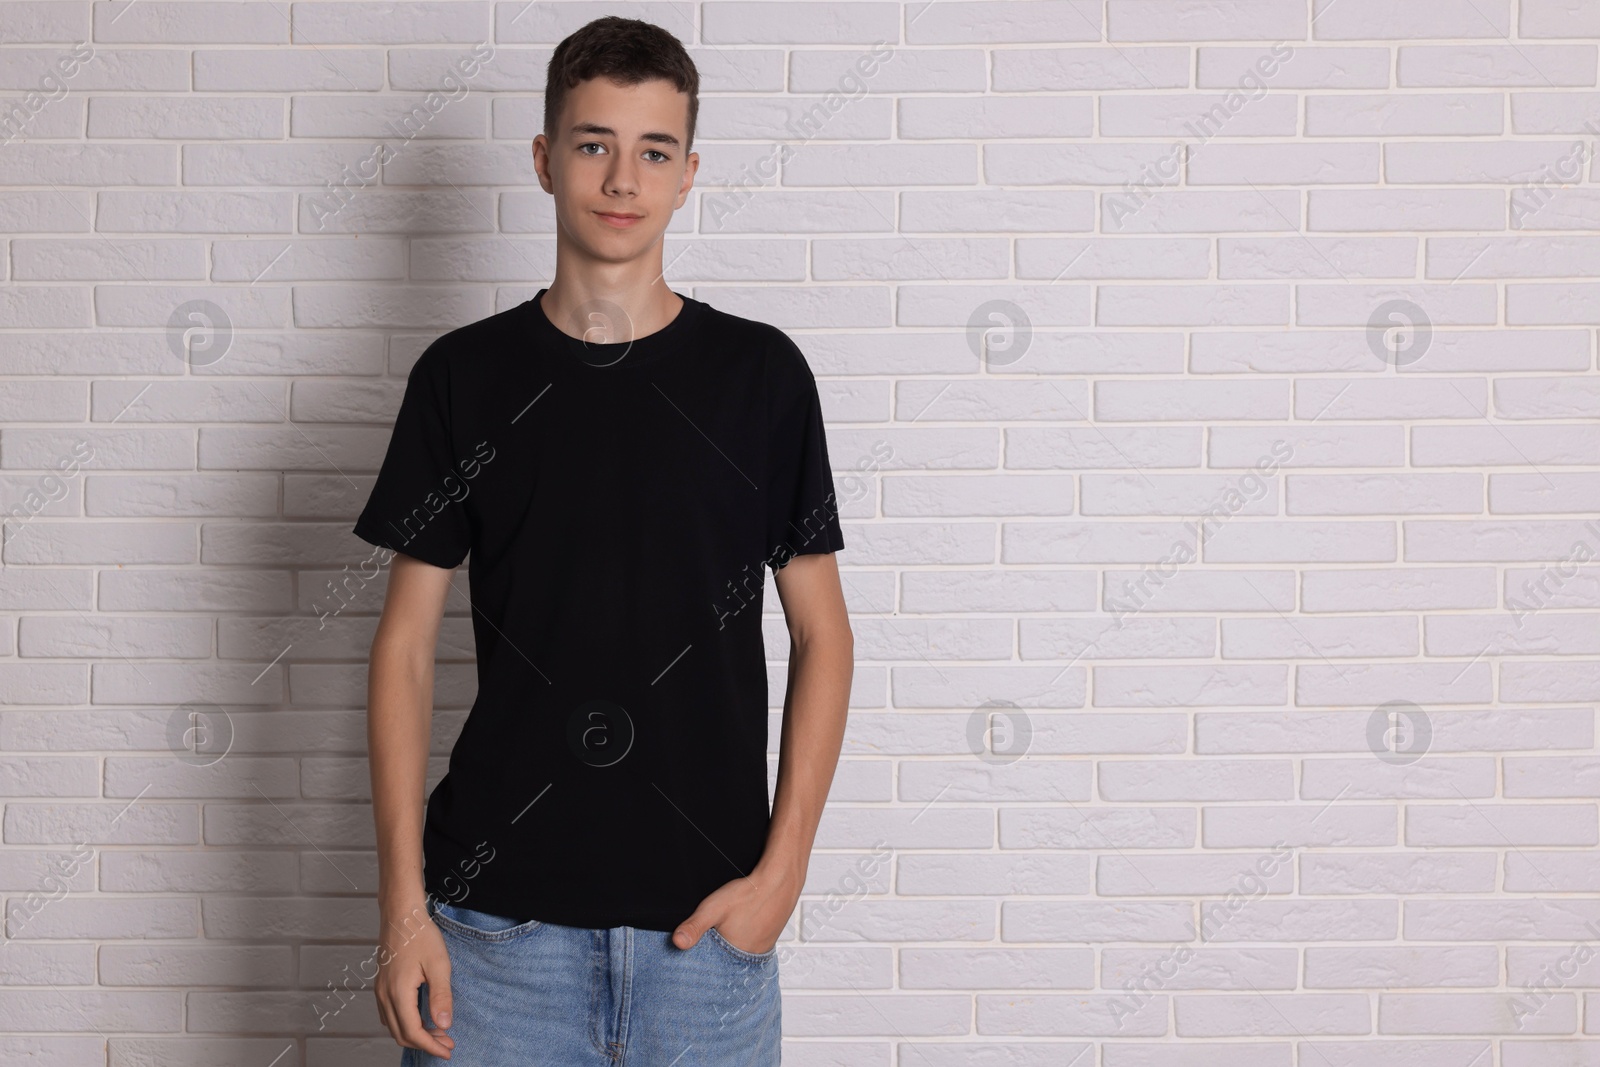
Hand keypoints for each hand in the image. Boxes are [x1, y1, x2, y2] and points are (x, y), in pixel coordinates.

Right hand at [375, 899, 455, 1059]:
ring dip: (415, 1035)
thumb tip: (444, 1024)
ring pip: (394, 1026)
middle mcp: (384, 995)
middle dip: (425, 1043)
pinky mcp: (381, 985)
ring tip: (438, 1032)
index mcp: (398, 993)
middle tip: (448, 1043)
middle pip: (401, 1034)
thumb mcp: (439, 965)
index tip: (448, 1050)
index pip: (413, 1033)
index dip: (431, 1046)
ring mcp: (380, 990)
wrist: (401, 914)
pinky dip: (405, 1023)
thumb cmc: (421, 935)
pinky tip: (421, 1018)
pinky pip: (389, 1014)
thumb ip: (441, 996)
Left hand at [672, 863, 800, 955]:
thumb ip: (694, 926)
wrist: (780, 880)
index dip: (703, 960)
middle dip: (716, 955)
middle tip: (712, 936)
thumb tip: (676, 943)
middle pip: (727, 962)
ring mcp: (762, 949)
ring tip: (725, 933)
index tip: (697, 951)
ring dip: (730, 948)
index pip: (713, 968)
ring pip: (739, 954)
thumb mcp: (714, 908)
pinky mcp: (769, 940)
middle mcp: (751, 958)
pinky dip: (743, 941)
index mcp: (735, 955)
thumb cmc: (748, 894)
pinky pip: (751, 947)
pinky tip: (741, 927)